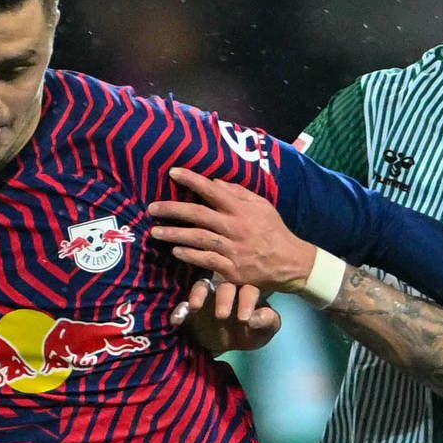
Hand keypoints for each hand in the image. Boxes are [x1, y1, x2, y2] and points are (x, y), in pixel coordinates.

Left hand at [148, 167, 320, 291]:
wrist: (290, 262)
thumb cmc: (273, 230)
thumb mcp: (262, 205)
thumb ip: (238, 192)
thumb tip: (214, 181)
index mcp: (242, 209)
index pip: (212, 190)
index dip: (191, 180)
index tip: (172, 173)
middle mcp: (235, 227)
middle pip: (198, 215)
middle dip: (172, 210)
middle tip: (152, 208)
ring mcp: (232, 249)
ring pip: (197, 238)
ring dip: (174, 234)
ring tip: (155, 232)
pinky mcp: (231, 269)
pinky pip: (205, 261)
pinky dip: (189, 256)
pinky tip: (175, 251)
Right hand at [172, 275, 279, 355]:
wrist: (227, 343)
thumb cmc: (249, 333)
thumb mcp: (264, 332)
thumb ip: (268, 323)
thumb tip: (258, 317)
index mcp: (247, 290)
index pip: (249, 290)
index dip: (247, 302)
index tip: (244, 319)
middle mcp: (227, 287)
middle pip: (225, 285)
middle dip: (223, 298)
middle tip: (222, 315)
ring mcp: (207, 294)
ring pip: (202, 286)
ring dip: (197, 294)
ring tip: (194, 307)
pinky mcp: (191, 305)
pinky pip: (184, 303)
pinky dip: (180, 309)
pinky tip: (177, 320)